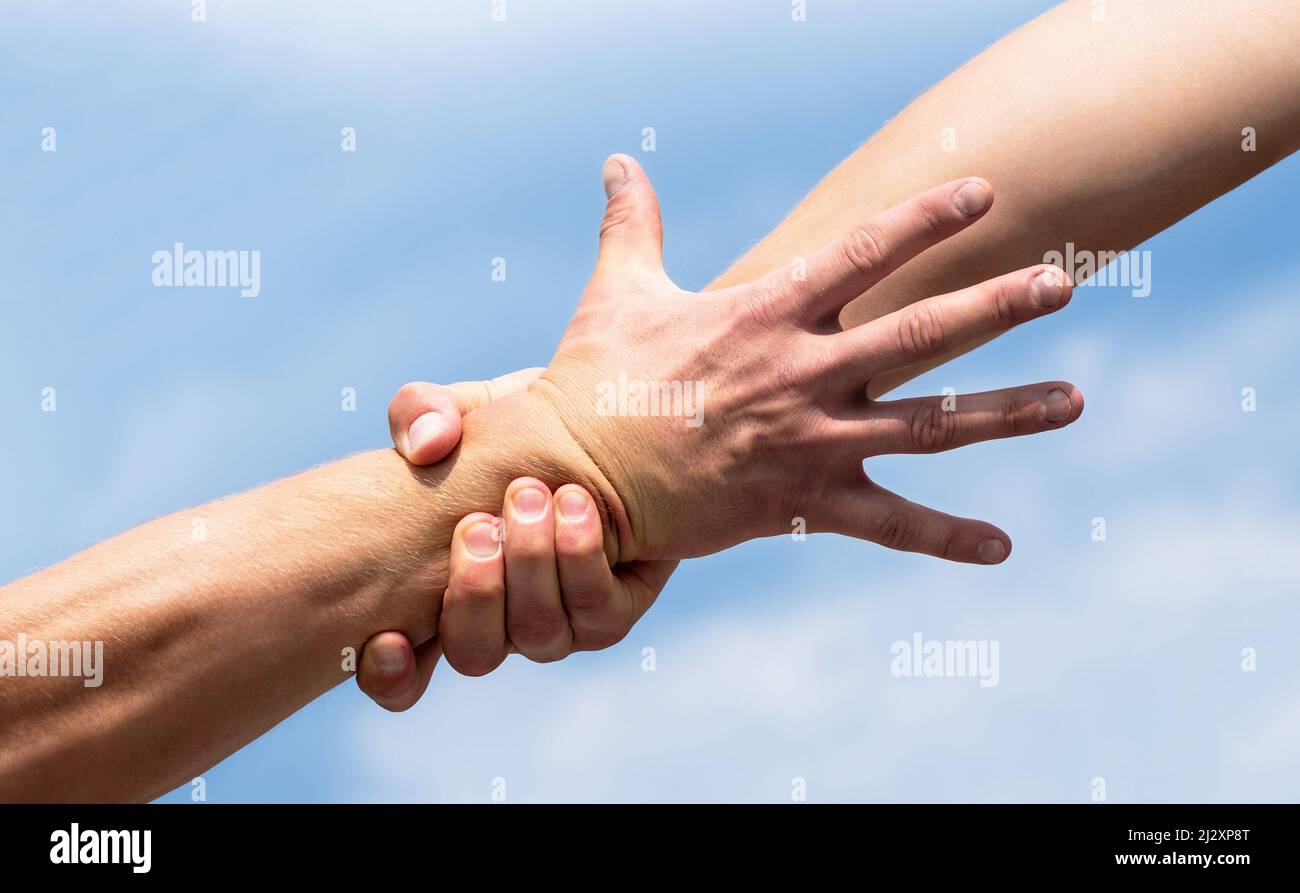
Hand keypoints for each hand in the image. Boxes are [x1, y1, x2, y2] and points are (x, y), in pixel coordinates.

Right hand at [357, 373, 675, 709]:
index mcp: (438, 598)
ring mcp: (555, 625)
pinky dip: (583, 559)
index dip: (388, 673)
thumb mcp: (460, 411)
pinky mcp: (611, 608)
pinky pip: (598, 614)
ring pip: (537, 635)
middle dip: (476, 592)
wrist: (596, 427)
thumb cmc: (509, 428)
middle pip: (474, 653)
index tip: (389, 636)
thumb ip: (423, 413)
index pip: (398, 673)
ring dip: (532, 566)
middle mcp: (496, 625)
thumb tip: (425, 445)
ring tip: (535, 495)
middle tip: (480, 522)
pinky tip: (577, 506)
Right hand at [470, 155, 1083, 563]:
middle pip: (923, 332)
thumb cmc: (596, 380)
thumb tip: (617, 159)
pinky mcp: (805, 503)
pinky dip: (946, 536)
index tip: (983, 191)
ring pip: (931, 424)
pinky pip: (889, 523)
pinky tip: (1001, 547)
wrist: (578, 476)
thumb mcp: (617, 290)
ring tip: (1076, 401)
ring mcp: (813, 440)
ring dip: (1007, 412)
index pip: (864, 252)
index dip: (926, 219)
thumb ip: (632, 222)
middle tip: (1062, 284)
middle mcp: (805, 373)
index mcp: (766, 313)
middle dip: (998, 305)